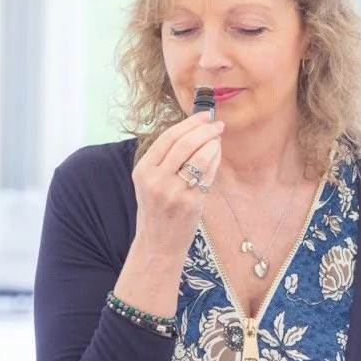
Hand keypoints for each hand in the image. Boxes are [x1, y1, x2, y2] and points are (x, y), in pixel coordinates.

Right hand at [131, 112, 223, 256]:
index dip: (189, 124)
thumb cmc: (157, 210)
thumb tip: (193, 131)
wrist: (158, 244)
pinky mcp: (191, 203)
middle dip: (204, 130)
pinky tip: (217, 155)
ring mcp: (173, 192)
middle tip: (217, 124)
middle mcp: (155, 180)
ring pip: (198, 157)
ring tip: (218, 139)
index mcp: (143, 170)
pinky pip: (208, 175)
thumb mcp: (150, 182)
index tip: (203, 116)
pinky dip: (215, 161)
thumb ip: (165, 159)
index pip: (168, 137)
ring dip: (212, 143)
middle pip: (184, 143)